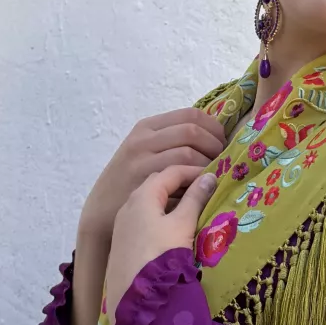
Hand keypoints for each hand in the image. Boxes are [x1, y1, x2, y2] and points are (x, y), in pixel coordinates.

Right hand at [78, 110, 226, 244]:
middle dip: (214, 145)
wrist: (102, 209)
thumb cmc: (131, 181)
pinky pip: (181, 173)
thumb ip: (172, 141)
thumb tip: (215, 138)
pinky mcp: (144, 181)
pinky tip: (200, 186)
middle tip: (223, 160)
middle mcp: (143, 139)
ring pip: (189, 152)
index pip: (191, 114)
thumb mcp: (146, 151)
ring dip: (208, 163)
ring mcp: (142, 159)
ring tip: (212, 175)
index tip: (222, 143)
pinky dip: (197, 178)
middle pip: (192, 130)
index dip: (213, 127)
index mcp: (147, 127)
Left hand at [104, 165, 219, 317]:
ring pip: (150, 204)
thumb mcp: (182, 225)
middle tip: (206, 191)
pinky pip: (145, 220)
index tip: (214, 177)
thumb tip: (209, 177)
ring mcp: (123, 226)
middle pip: (158, 185)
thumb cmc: (161, 255)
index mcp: (142, 196)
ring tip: (195, 210)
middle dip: (182, 184)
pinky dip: (162, 217)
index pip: (170, 172)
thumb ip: (195, 199)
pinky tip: (174, 230)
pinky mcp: (123, 244)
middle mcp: (128, 206)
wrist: (134, 298)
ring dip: (172, 202)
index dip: (193, 171)